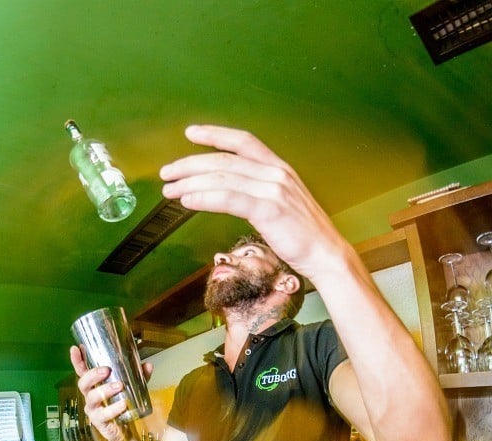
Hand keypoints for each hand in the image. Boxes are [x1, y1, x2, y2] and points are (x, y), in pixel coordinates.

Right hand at [69, 345, 151, 440]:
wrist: (126, 431)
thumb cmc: (124, 405)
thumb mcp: (133, 388)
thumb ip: (139, 377)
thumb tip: (148, 365)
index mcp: (95, 385)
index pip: (82, 371)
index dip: (77, 360)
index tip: (76, 348)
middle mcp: (90, 396)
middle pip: (83, 383)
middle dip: (93, 375)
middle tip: (106, 370)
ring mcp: (93, 409)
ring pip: (93, 397)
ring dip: (105, 390)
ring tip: (119, 386)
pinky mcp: (99, 422)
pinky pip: (104, 414)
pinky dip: (114, 409)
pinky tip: (123, 405)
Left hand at [160, 124, 347, 280]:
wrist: (326, 254)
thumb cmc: (303, 236)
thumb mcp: (283, 205)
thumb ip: (260, 193)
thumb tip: (231, 194)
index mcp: (279, 168)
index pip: (243, 141)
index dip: (215, 134)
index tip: (190, 133)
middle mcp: (275, 173)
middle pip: (224, 160)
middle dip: (190, 165)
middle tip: (167, 173)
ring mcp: (273, 190)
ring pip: (222, 178)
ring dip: (190, 183)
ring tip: (170, 190)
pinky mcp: (268, 210)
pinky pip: (229, 199)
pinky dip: (204, 198)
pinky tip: (187, 202)